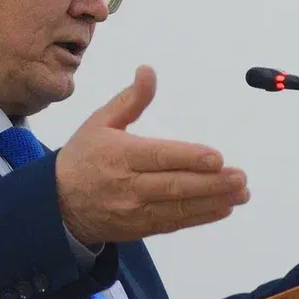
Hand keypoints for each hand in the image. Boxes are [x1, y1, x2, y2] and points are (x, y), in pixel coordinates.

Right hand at [56, 66, 249, 244]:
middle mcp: (128, 185)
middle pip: (174, 186)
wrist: (58, 205)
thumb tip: (148, 70)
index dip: (188, 158)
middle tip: (240, 177)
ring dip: (213, 201)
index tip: (216, 157)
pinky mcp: (141, 228)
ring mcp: (135, 211)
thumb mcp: (99, 122)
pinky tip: (224, 207)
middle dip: (210, 183)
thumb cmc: (83, 157)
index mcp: (119, 155)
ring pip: (179, 207)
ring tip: (241, 193)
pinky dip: (201, 216)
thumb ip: (130, 100)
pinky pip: (175, 222)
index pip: (158, 157)